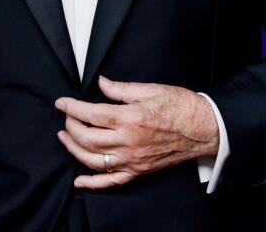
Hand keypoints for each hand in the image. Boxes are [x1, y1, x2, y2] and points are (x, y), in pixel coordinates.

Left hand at [54, 74, 218, 188]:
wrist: (204, 129)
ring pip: (93, 159)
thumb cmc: (182, 107)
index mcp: (131, 118)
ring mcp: (133, 159)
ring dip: (74, 149)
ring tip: (65, 137)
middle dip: (70, 126)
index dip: (72, 108)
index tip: (61, 102)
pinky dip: (92, 183)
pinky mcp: (138, 171)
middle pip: (87, 137)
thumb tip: (101, 82)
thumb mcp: (151, 90)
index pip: (91, 114)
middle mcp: (129, 141)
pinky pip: (111, 181)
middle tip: (66, 116)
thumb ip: (121, 89)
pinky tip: (79, 180)